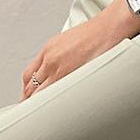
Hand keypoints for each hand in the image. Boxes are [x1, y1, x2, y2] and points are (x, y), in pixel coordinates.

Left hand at [20, 0, 139, 100]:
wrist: (112, 25)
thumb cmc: (98, 31)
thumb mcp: (71, 40)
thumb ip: (59, 56)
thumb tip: (58, 72)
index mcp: (49, 49)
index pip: (29, 75)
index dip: (28, 89)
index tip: (31, 97)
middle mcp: (50, 58)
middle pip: (30, 88)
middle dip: (30, 100)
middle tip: (34, 110)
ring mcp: (59, 68)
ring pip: (39, 95)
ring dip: (39, 104)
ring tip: (43, 114)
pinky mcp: (70, 76)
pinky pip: (53, 96)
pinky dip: (50, 105)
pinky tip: (54, 110)